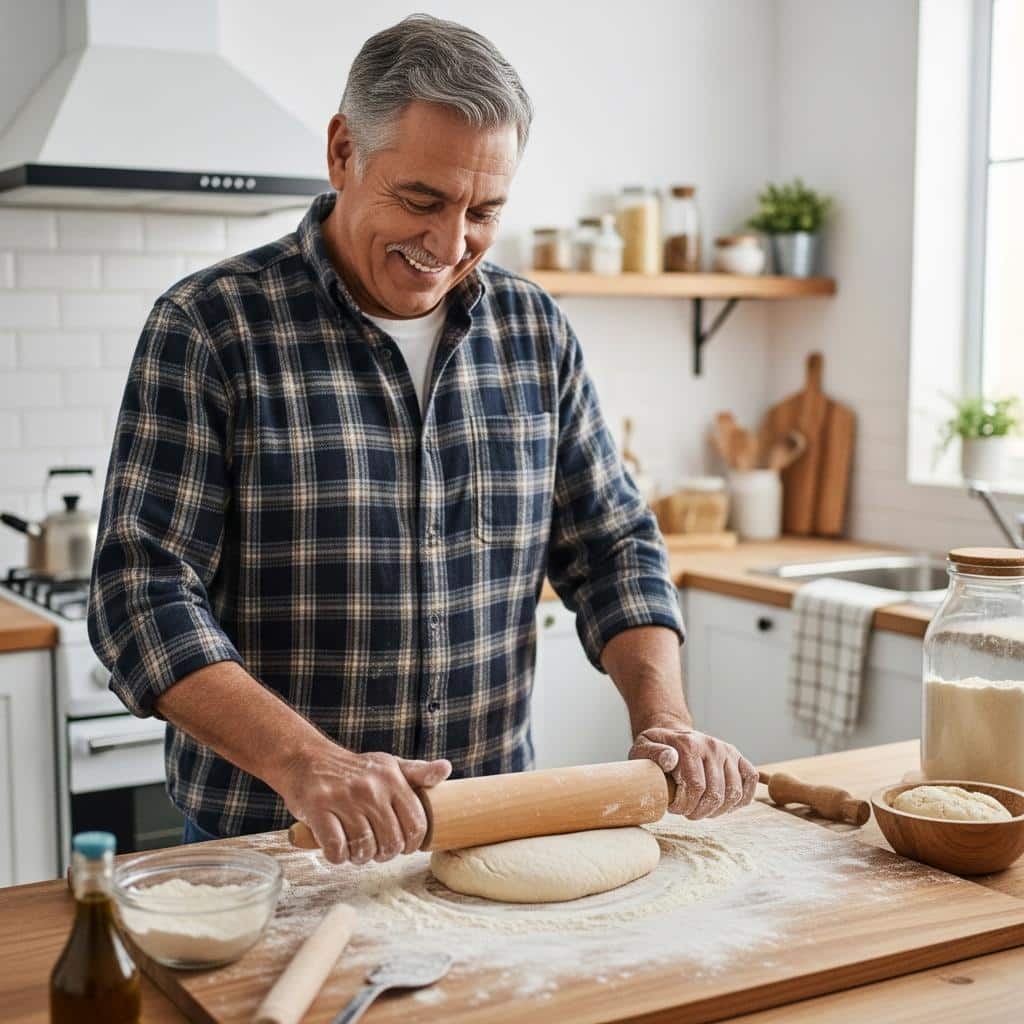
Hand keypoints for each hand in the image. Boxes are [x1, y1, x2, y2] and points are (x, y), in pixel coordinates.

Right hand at [275, 741, 450, 864]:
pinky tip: (338, 846)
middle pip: (391, 842)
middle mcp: (371, 788)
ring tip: (356, 845)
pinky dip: (338, 856)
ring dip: (360, 856)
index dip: (412, 844)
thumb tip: (446, 768)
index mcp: (392, 778)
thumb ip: (418, 772)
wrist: (307, 760)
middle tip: (375, 848)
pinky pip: (337, 850)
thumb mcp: (389, 765)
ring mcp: (344, 799)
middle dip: (384, 853)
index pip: (416, 824)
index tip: (402, 846)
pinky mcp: (318, 810)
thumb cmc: (353, 769)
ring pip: (364, 849)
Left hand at [629, 724, 756, 818]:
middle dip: (699, 812)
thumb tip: (670, 759)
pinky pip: (750, 781)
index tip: (673, 808)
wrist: (672, 735)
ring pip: (734, 793)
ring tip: (702, 810)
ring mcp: (727, 752)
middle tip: (686, 812)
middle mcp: (712, 746)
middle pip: (715, 794)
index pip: (695, 787)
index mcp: (689, 744)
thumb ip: (654, 753)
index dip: (684, 806)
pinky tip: (723, 804)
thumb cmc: (656, 748)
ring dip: (718, 810)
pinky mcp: (738, 758)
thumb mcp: (643, 748)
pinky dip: (740, 799)